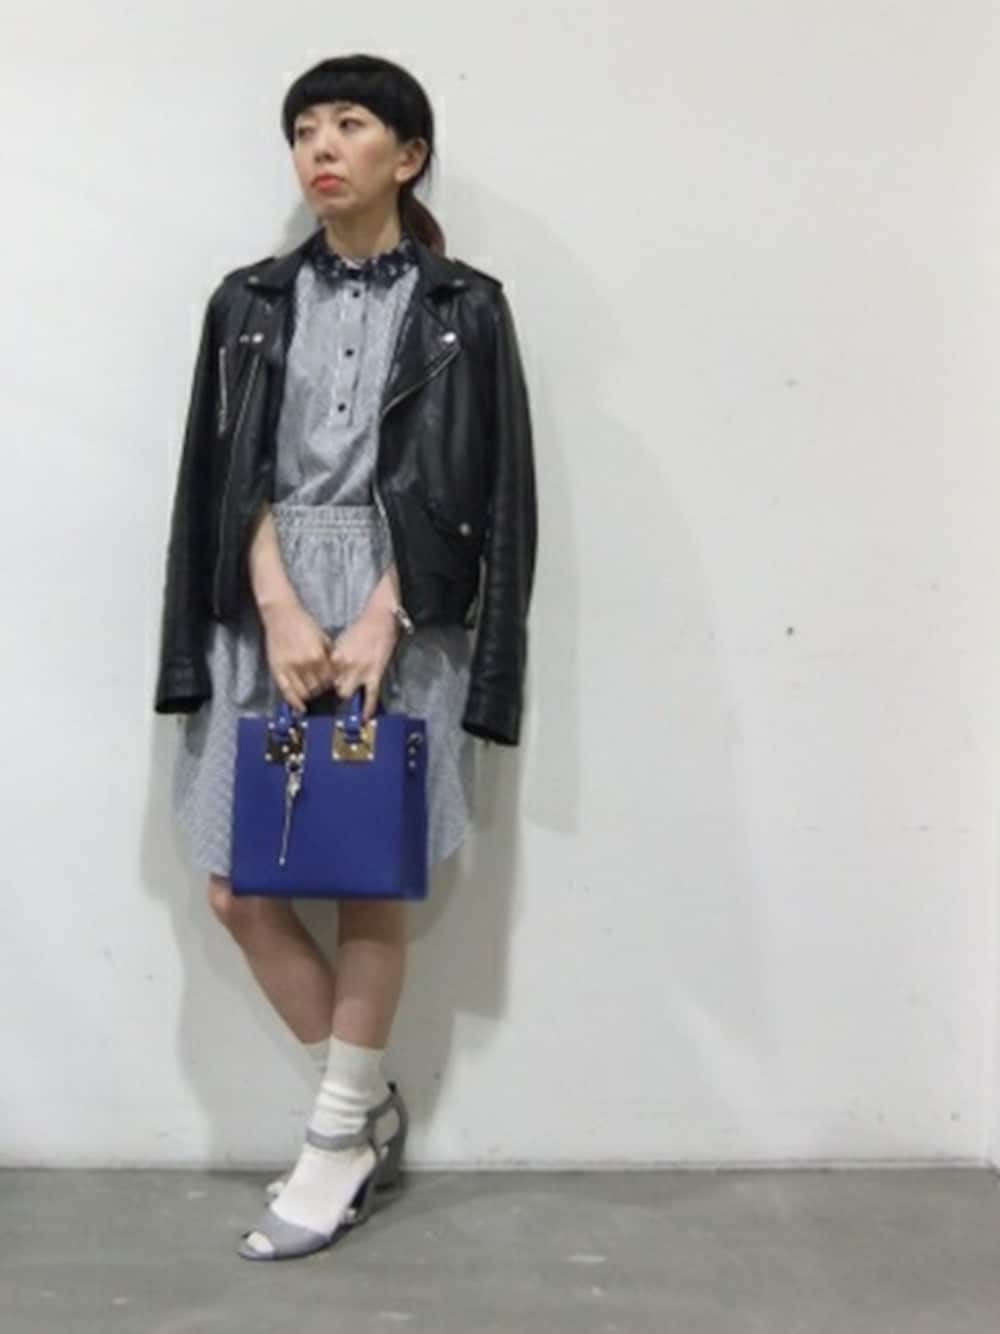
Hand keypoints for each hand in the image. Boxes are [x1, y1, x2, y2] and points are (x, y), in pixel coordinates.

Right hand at [260, 599, 336, 712]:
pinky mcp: (277, 670)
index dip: (331, 684)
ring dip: (310, 696)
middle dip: (321, 690)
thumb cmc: (304, 623)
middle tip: (321, 688)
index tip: (331, 684)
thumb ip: (329, 656)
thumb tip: (336, 672)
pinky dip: (295, 702)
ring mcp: (289, 668)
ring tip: (311, 693)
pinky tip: (300, 709)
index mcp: (318, 656)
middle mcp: (305, 664)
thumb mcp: (323, 637)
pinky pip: (287, 692)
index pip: (330, 679)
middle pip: (318, 688)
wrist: (281, 615)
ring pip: (304, 693)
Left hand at [327, 602, 400, 722]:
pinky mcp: (375, 674)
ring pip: (345, 693)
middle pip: (331, 686)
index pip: (323, 676)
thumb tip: (329, 672)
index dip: (323, 681)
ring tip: (350, 692)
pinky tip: (365, 718)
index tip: (322, 686)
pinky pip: (370, 696)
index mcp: (334, 655)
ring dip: (346, 694)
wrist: (380, 618)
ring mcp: (360, 671)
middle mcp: (344, 664)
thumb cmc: (361, 627)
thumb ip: (334, 658)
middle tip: (338, 686)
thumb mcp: (340, 641)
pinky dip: (367, 708)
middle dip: (333, 687)